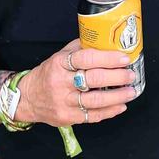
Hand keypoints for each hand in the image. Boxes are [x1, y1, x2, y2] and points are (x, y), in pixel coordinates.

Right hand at [14, 39, 135, 126]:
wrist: (27, 98)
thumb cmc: (49, 74)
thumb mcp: (60, 56)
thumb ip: (81, 48)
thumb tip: (107, 41)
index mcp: (60, 63)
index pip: (86, 58)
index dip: (107, 58)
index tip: (124, 59)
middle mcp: (61, 82)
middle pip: (93, 79)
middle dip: (117, 77)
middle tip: (131, 75)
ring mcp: (63, 102)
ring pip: (95, 100)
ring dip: (117, 96)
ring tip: (131, 91)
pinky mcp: (67, 117)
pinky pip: (92, 116)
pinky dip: (109, 111)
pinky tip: (121, 105)